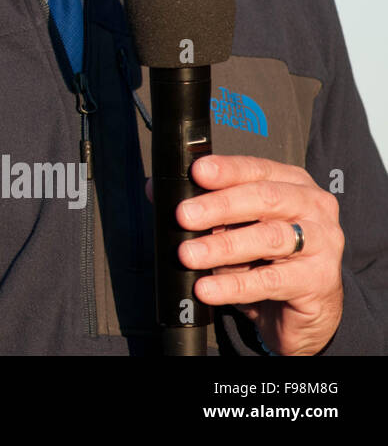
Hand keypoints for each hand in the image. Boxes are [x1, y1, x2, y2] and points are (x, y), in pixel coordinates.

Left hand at [145, 154, 343, 354]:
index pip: (257, 169)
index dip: (226, 169)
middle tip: (183, 216)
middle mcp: (312, 206)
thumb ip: (202, 208)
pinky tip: (208, 288)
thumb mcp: (233, 227)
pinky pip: (272, 280)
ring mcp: (323, 242)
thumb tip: (156, 190)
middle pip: (265, 198)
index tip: (197, 171)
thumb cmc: (266, 258)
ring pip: (269, 238)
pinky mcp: (320, 280)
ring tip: (188, 255)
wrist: (302, 309)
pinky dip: (234, 285)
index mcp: (291, 183)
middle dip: (219, 206)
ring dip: (223, 246)